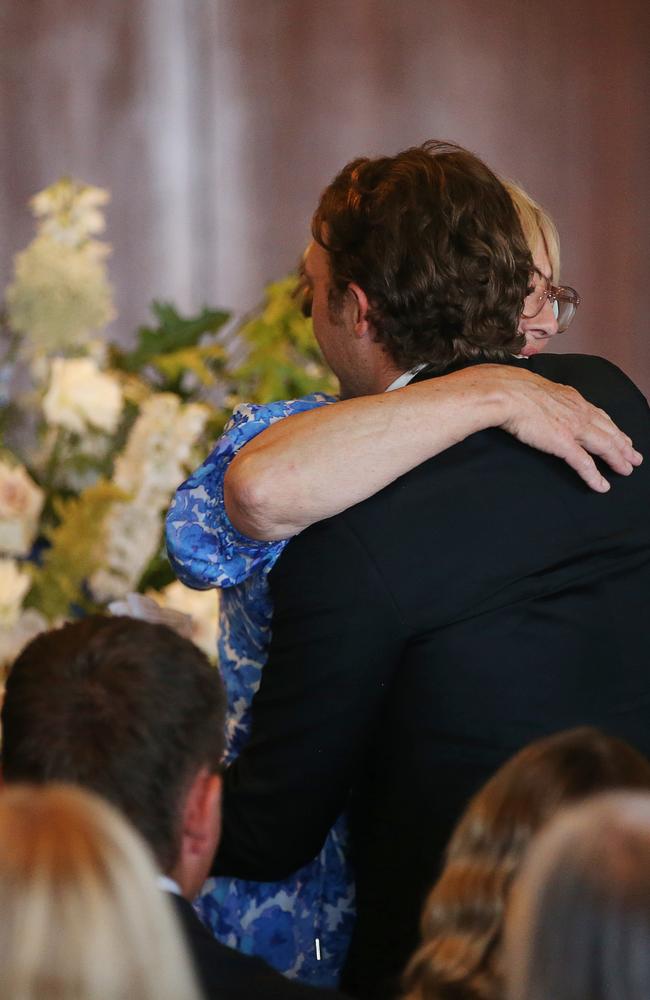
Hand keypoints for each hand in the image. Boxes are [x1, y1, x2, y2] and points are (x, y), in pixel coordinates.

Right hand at [490, 366, 642, 492]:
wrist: (506, 392)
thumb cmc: (513, 389)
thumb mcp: (538, 388)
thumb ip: (546, 397)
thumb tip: (539, 399)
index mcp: (572, 398)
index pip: (599, 415)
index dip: (613, 428)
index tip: (622, 437)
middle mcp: (579, 411)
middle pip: (609, 431)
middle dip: (624, 445)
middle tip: (635, 457)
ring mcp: (573, 428)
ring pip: (605, 446)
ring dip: (618, 459)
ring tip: (627, 470)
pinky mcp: (563, 443)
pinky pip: (584, 463)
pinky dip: (595, 476)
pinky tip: (602, 486)